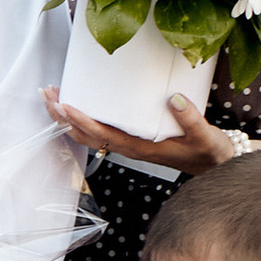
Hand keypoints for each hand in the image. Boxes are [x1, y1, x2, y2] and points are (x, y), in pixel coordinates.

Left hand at [43, 85, 235, 175]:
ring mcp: (127, 144)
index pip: (102, 134)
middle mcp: (127, 147)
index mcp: (139, 148)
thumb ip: (190, 119)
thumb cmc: (208, 153)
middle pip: (85, 135)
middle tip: (46, 94)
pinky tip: (77, 104)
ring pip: (88, 133)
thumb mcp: (205, 136)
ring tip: (52, 96)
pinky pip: (99, 130)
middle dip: (62, 117)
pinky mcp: (131, 139)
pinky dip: (82, 118)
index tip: (64, 105)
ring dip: (67, 118)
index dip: (81, 120)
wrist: (214, 166)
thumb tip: (174, 98)